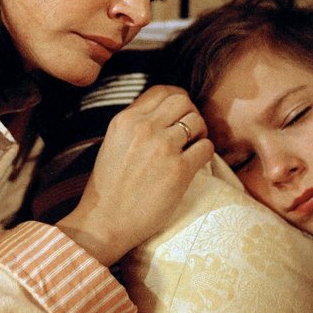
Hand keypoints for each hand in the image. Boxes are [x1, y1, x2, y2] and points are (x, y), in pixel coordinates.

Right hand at [56, 85, 213, 265]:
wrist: (105, 221)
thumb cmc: (109, 187)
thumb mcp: (113, 142)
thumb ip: (135, 124)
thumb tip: (163, 114)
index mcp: (125, 119)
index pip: (161, 91)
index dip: (177, 98)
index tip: (181, 111)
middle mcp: (144, 128)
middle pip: (183, 101)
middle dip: (191, 113)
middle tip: (190, 131)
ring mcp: (162, 147)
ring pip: (197, 121)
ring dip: (200, 133)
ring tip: (193, 147)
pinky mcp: (178, 170)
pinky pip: (206, 147)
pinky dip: (206, 152)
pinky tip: (196, 162)